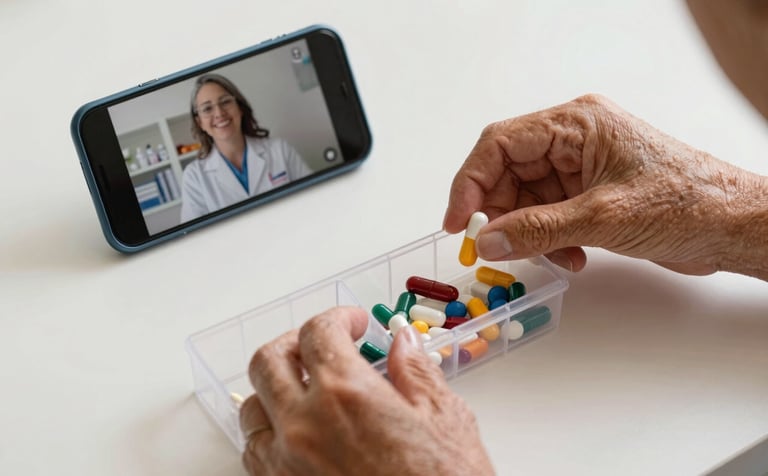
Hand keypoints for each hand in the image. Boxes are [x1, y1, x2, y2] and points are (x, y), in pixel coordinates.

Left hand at [240, 306, 494, 475]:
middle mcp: (304, 426)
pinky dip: (270, 434)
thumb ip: (416, 372)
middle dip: (293, 343)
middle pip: (268, 362)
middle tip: (321, 345)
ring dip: (275, 390)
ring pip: (252, 410)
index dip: (337, 317)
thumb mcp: (446, 421)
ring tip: (305, 389)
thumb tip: (403, 344)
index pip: (318, 333)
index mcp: (347, 395)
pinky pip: (255, 456)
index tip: (353, 323)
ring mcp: (286, 466)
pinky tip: (298, 434)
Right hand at [443, 94, 764, 275]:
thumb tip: (487, 241)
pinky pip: (546, 216)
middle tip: (493, 248)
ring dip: (527, 233)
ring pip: (525, 200)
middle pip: (507, 174)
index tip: (459, 222)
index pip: (500, 144)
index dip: (471, 183)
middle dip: (499, 214)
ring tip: (550, 256)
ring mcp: (581, 169)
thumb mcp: (602, 218)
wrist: (734, 226)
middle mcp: (573, 142)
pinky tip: (571, 257)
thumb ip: (537, 230)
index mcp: (575, 125)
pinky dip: (547, 240)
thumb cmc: (687, 202)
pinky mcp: (588, 196)